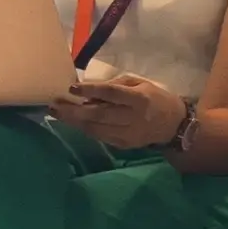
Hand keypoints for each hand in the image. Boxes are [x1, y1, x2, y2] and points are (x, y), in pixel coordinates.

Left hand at [49, 70, 184, 148]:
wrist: (174, 125)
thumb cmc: (155, 98)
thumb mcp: (140, 83)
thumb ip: (116, 85)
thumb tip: (89, 91)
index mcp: (139, 98)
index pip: (111, 93)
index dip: (90, 90)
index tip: (71, 88)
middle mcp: (133, 117)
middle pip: (99, 115)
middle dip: (73, 111)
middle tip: (54, 106)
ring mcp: (128, 134)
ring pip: (96, 129)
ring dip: (75, 122)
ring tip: (58, 114)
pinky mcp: (124, 145)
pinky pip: (100, 137)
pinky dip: (85, 129)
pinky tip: (74, 122)